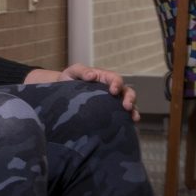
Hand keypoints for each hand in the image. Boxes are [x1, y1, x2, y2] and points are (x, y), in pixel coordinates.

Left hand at [25, 63, 139, 121]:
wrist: (62, 93)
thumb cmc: (69, 79)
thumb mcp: (73, 72)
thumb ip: (81, 71)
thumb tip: (92, 76)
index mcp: (104, 77)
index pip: (115, 79)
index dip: (117, 84)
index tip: (113, 91)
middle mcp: (111, 89)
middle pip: (126, 91)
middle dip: (129, 98)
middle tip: (126, 106)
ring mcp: (112, 101)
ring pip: (129, 104)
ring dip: (133, 110)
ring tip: (134, 117)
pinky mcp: (111, 112)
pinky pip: (123, 115)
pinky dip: (128, 119)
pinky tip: (130, 125)